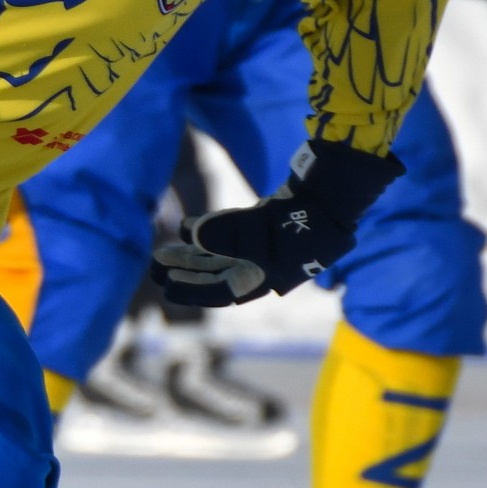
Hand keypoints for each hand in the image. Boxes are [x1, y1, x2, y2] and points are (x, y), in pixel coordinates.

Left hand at [154, 137, 401, 308]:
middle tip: (155, 265)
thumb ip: (225, 232)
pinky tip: (185, 227)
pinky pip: (226, 236)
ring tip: (162, 252)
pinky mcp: (260, 227)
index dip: (193, 291)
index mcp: (264, 278)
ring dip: (191, 254)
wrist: (331, 194)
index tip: (166, 286)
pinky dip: (206, 233)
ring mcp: (261, 247)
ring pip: (217, 256)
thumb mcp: (262, 227)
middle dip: (185, 271)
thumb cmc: (301, 218)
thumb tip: (190, 233)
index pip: (221, 292)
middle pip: (214, 274)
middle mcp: (260, 267)